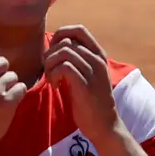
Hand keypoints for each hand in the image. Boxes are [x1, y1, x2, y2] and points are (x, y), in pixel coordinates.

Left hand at [44, 25, 120, 140]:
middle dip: (50, 54)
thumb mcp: (87, 75)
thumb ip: (76, 60)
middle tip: (49, 71)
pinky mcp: (86, 86)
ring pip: (64, 52)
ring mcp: (93, 73)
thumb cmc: (91, 101)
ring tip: (52, 79)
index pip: (79, 30)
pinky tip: (56, 86)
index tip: (53, 52)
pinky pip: (64, 68)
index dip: (60, 35)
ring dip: (50, 65)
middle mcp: (98, 60)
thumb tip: (54, 47)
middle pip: (66, 42)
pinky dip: (54, 75)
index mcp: (99, 55)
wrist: (105, 125)